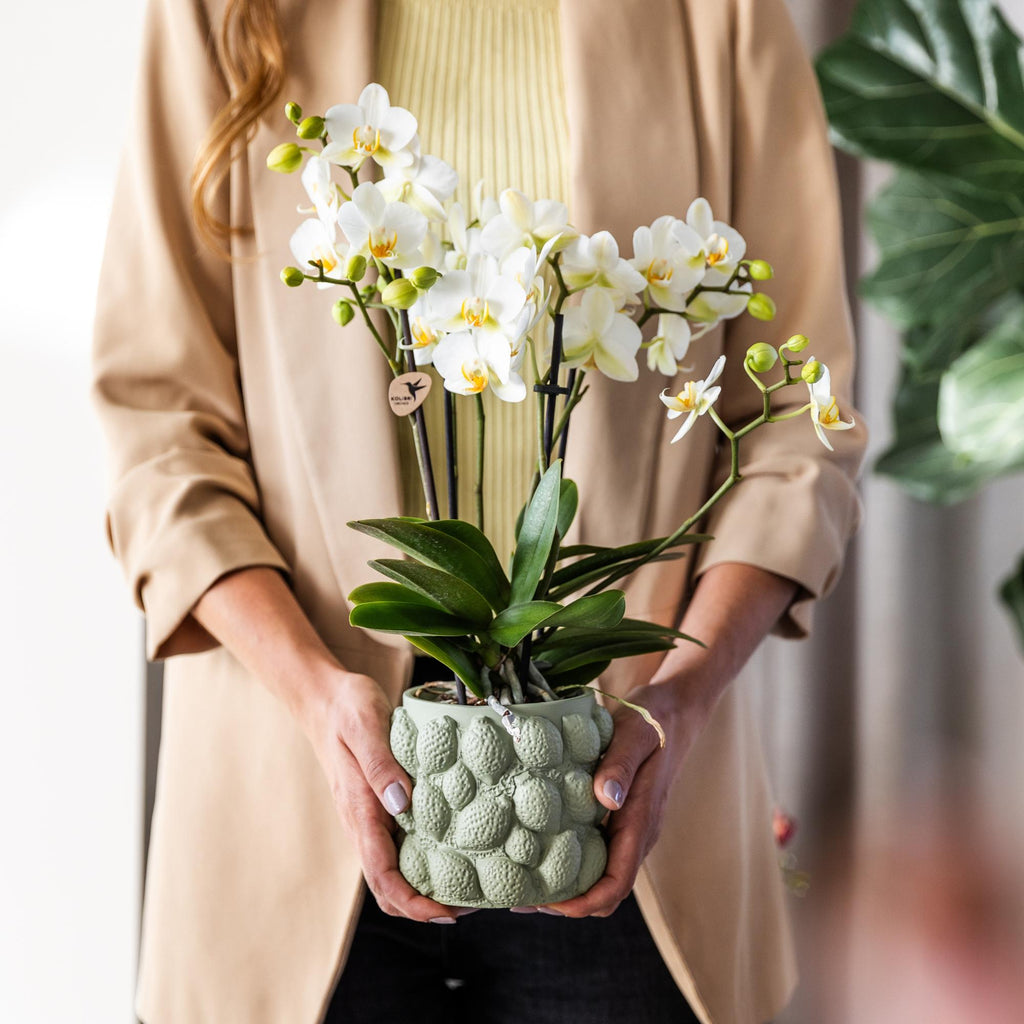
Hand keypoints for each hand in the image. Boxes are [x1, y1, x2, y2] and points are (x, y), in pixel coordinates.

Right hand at [303, 668, 463, 922]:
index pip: (383, 877)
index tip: (447, 913)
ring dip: (426, 886)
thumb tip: (401, 803)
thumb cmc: (346, 708)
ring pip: (394, 870)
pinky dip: (425, 859)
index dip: (414, 904)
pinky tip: (454, 846)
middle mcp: (363, 823)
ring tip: (469, 881)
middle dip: (426, 906)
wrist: (324, 698)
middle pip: (389, 886)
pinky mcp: (378, 807)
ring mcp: (370, 818)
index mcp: (360, 810)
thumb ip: (381, 764)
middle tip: (470, 904)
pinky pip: (399, 845)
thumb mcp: (366, 725)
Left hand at [543, 563, 797, 917]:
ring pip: (596, 872)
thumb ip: (620, 766)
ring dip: (562, 882)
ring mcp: (627, 827)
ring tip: (517, 872)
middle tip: (516, 892)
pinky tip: (533, 840)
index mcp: (640, 822)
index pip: (616, 885)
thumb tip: (605, 800)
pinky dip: (564, 856)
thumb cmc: (653, 720)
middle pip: (602, 889)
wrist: (673, 708)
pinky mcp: (617, 815)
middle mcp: (635, 834)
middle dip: (563, 901)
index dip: (582, 903)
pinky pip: (592, 849)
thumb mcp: (634, 735)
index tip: (544, 902)